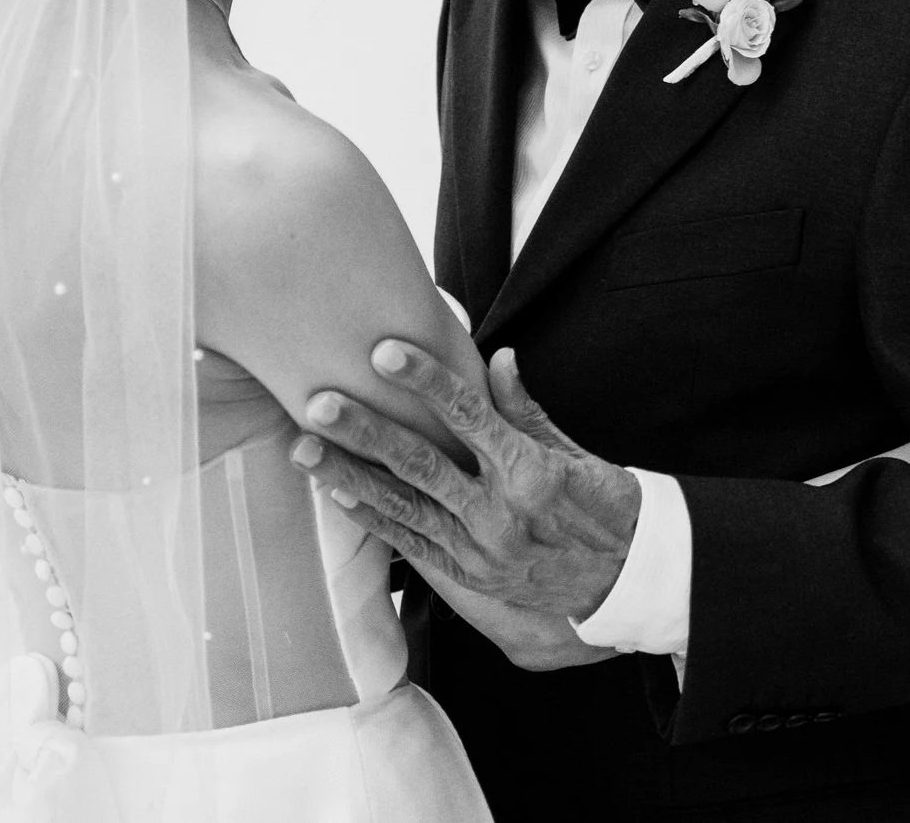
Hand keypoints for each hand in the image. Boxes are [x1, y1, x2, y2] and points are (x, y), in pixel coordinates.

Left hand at [290, 342, 639, 661]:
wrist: (630, 583)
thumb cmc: (606, 507)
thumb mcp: (574, 451)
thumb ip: (526, 407)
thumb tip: (497, 356)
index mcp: (529, 470)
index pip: (466, 413)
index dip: (423, 380)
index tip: (384, 350)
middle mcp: (499, 512)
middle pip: (418, 462)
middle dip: (363, 431)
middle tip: (317, 402)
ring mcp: (479, 549)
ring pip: (402, 505)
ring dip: (348, 475)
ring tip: (303, 450)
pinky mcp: (469, 576)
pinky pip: (411, 544)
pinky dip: (373, 519)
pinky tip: (337, 495)